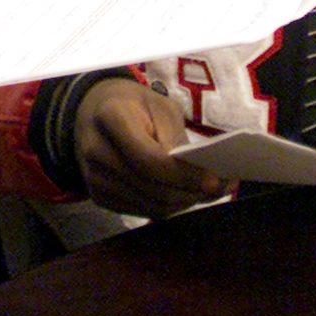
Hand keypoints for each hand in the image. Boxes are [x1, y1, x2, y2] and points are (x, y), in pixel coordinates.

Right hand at [74, 77, 231, 216]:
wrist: (94, 111)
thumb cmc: (135, 104)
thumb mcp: (160, 105)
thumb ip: (176, 137)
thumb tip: (200, 173)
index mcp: (111, 117)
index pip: (150, 160)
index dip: (184, 174)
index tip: (215, 179)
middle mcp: (96, 151)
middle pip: (152, 188)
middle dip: (191, 192)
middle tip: (221, 188)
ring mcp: (94, 178)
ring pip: (150, 206)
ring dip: (184, 202)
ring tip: (207, 192)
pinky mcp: (98, 196)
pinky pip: (142, 210)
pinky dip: (168, 206)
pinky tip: (185, 194)